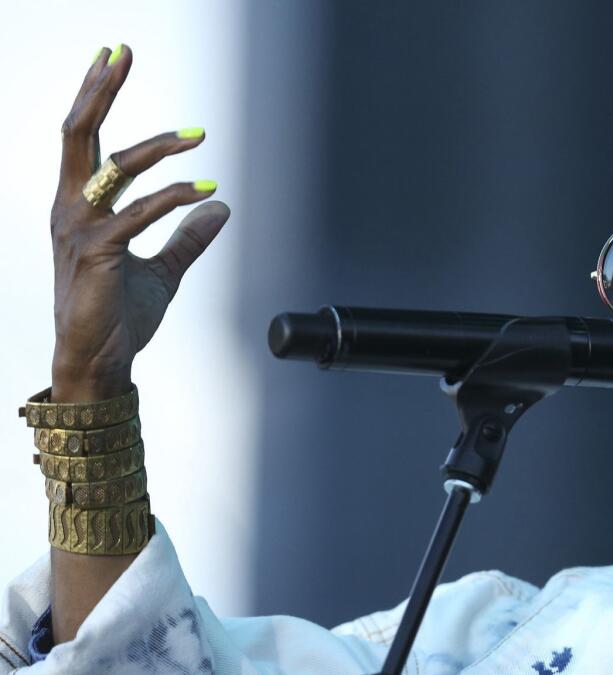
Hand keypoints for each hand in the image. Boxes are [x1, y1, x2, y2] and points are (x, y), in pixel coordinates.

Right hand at [50, 45, 229, 399]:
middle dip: (99, 89)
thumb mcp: (162, 271)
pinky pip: (141, 211)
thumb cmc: (119, 318)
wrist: (100, 362)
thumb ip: (187, 238)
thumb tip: (219, 208)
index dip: (94, 97)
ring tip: (198, 135)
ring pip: (114, 167)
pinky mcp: (100, 252)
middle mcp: (70, 211)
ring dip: (159, 145)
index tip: (110, 59)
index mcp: (78, 208)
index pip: (84, 140)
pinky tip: (206, 189)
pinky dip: (176, 197)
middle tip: (120, 51)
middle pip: (80, 134)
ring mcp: (80, 230)